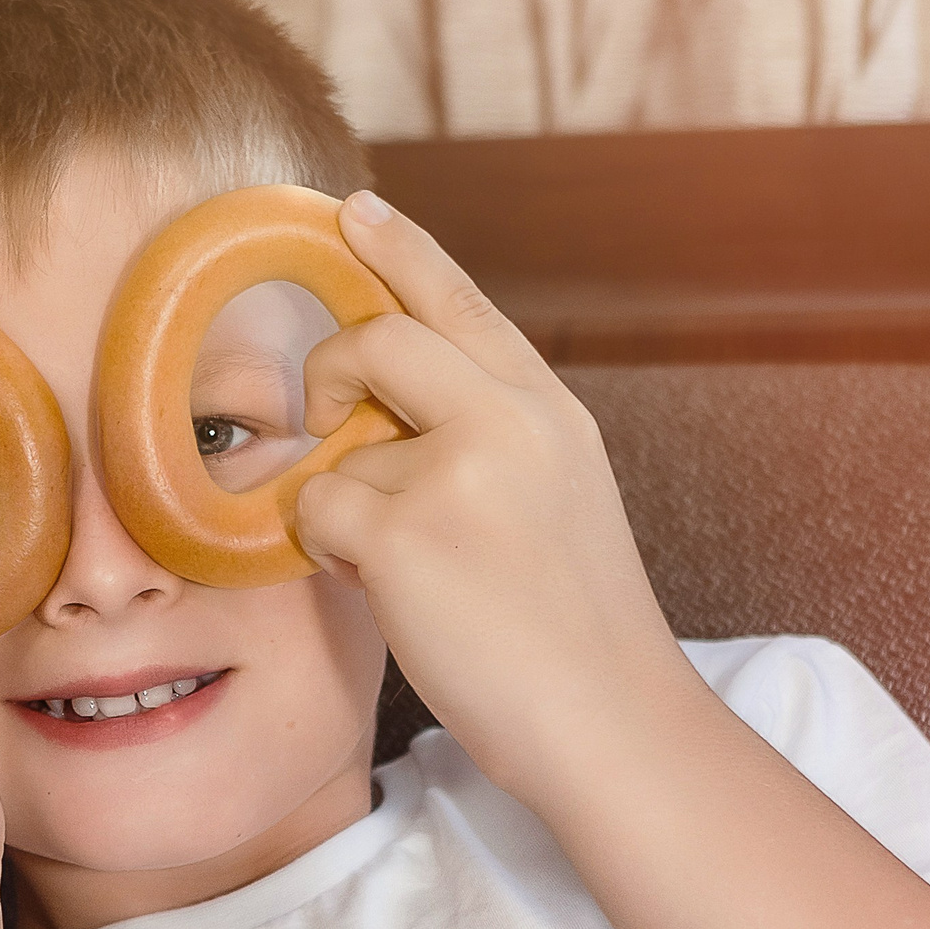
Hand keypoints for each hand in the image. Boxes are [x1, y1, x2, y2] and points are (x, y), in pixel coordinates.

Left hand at [292, 192, 700, 808]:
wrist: (612, 718)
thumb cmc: (572, 629)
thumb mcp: (555, 497)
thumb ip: (484, 439)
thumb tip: (377, 418)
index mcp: (549, 410)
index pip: (463, 302)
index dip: (401, 250)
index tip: (353, 209)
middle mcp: (510, 421)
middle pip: (379, 339)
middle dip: (328, 374)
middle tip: (323, 421)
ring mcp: (458, 473)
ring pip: (340, 453)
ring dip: (345, 510)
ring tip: (404, 567)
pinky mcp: (408, 534)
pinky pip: (318, 514)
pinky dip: (332, 555)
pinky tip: (392, 592)